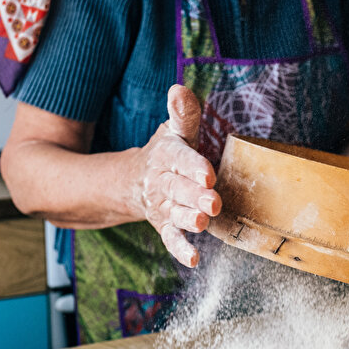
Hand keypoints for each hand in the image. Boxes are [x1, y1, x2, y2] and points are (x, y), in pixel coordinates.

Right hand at [132, 85, 221, 267]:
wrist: (135, 181)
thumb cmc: (168, 153)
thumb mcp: (174, 131)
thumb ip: (182, 113)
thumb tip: (180, 89)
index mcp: (167, 155)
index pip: (179, 159)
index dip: (192, 166)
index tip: (207, 175)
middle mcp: (162, 182)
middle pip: (178, 189)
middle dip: (194, 196)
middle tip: (212, 202)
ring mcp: (162, 206)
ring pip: (174, 214)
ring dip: (188, 220)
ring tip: (202, 222)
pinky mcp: (164, 226)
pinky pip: (171, 239)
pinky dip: (181, 250)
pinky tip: (194, 259)